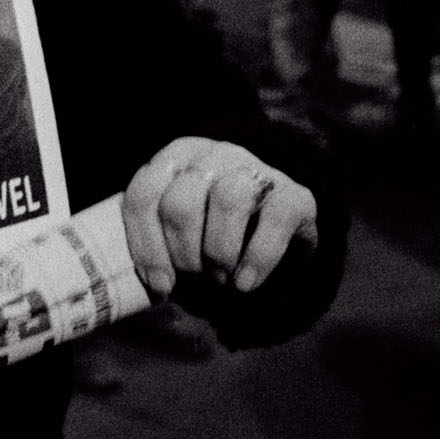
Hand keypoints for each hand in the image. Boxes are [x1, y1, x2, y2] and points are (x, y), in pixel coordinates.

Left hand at [123, 138, 317, 296]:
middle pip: (182, 201)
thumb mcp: (174, 239)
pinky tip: (246, 283)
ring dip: (218, 252)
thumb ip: (154, 244)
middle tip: (195, 279)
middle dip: (183, 252)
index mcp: (176, 158)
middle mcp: (213, 154)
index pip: (145, 192)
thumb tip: (149, 280)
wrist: (270, 249)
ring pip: (228, 199)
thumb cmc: (210, 243)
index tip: (159, 284)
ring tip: (220, 279)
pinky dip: (258, 258)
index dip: (147, 244)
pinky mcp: (294, 195)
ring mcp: (256, 168)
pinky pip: (276, 219)